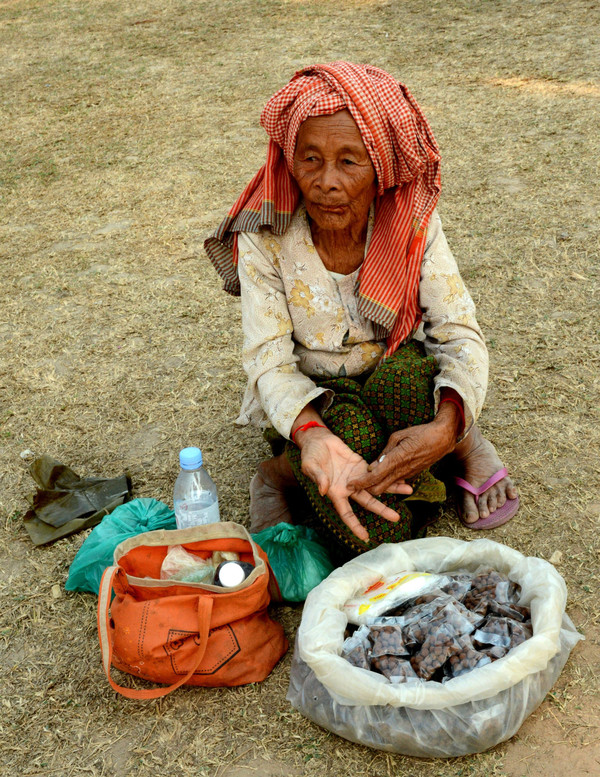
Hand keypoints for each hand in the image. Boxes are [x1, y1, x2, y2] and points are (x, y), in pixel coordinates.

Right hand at [298, 428, 410, 542]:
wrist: (318, 440)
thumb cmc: (310, 455)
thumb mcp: (309, 466)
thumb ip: (318, 478)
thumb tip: (323, 490)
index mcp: (336, 493)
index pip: (347, 513)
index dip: (355, 526)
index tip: (365, 537)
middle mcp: (349, 488)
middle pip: (368, 502)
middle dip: (382, 510)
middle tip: (396, 518)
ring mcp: (357, 477)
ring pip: (376, 486)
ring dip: (392, 488)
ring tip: (409, 491)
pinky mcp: (361, 465)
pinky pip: (377, 471)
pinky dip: (388, 473)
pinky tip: (401, 474)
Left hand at [349, 416, 456, 495]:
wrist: (443, 438)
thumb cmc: (420, 432)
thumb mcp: (398, 436)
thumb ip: (385, 452)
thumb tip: (373, 465)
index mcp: (396, 459)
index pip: (374, 476)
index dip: (361, 483)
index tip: (349, 485)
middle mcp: (402, 471)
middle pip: (379, 488)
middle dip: (366, 488)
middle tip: (354, 485)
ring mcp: (408, 475)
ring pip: (388, 487)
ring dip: (376, 486)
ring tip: (364, 481)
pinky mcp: (413, 475)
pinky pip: (396, 482)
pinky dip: (387, 481)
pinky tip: (380, 476)